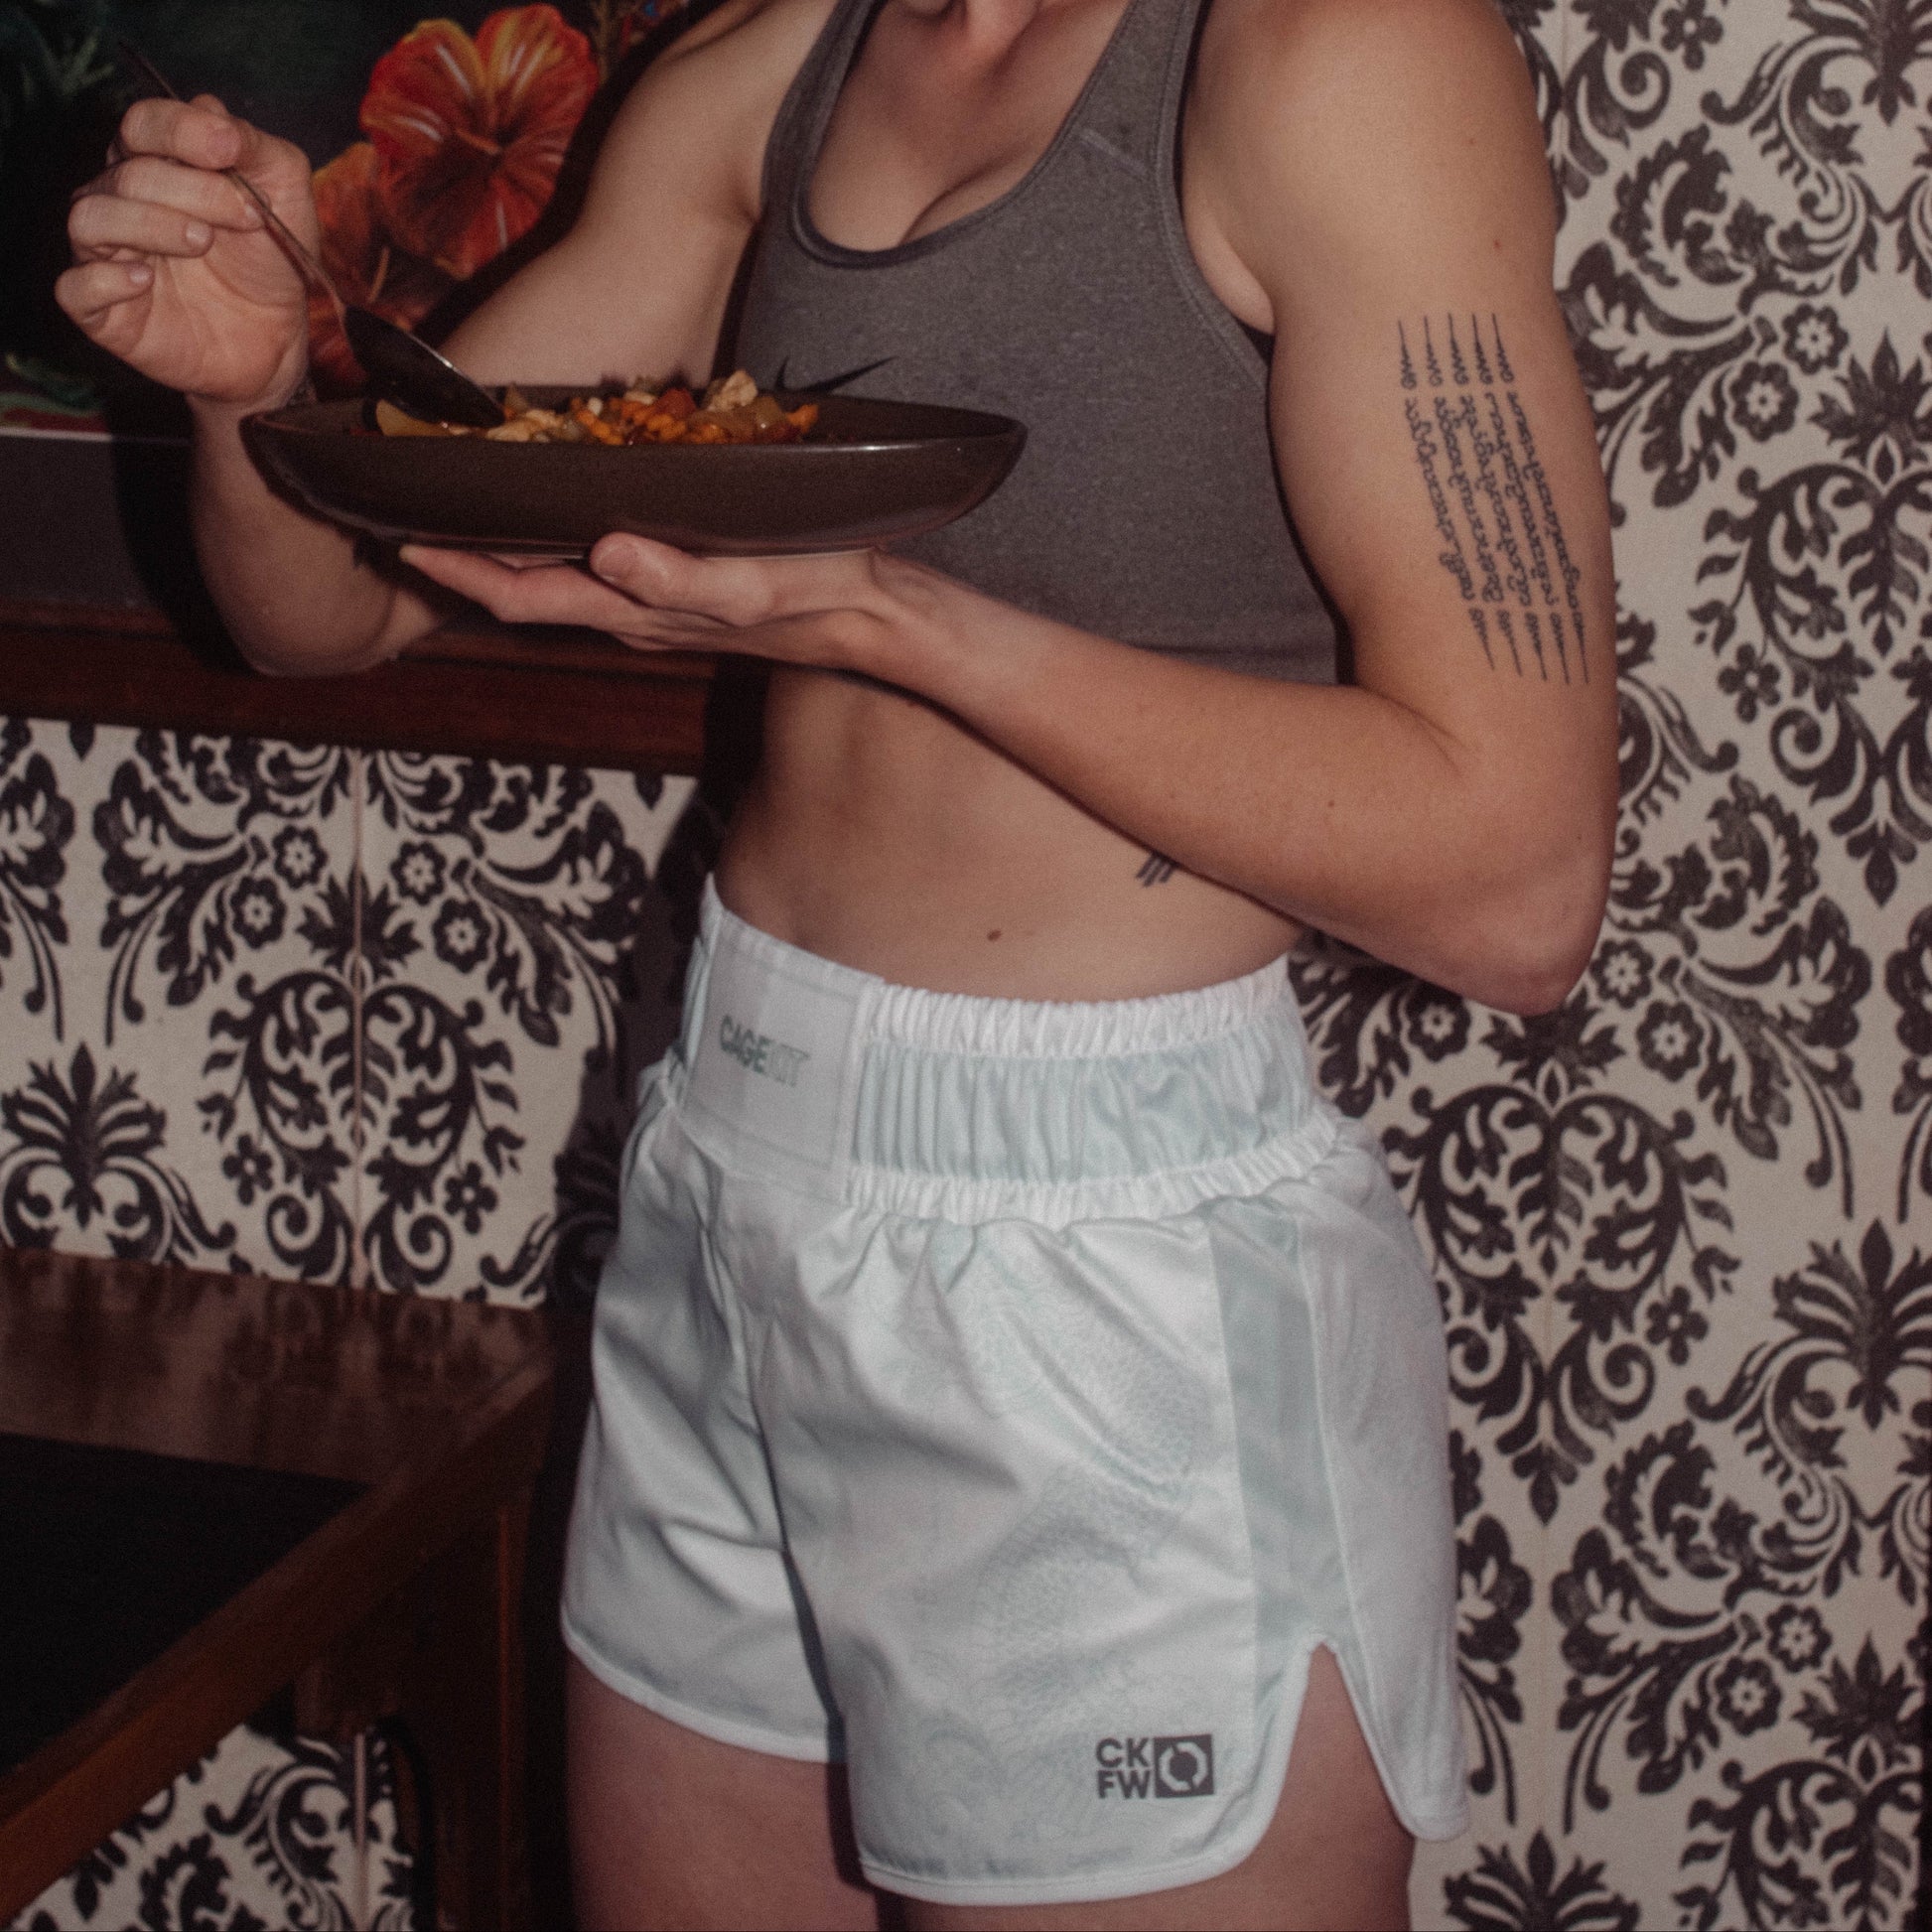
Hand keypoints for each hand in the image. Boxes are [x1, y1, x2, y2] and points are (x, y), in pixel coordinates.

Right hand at [57, 96, 316, 408]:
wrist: (277, 341)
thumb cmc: (269, 261)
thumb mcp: (284, 195)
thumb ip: (257, 148)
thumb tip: (213, 115)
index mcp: (156, 163)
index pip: (143, 124)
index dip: (182, 131)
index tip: (230, 152)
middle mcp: (120, 201)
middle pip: (129, 173)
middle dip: (194, 189)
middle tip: (246, 216)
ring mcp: (105, 255)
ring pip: (92, 218)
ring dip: (151, 225)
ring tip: (202, 242)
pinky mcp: (103, 311)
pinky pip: (75, 287)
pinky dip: (105, 279)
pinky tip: (145, 280)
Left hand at [398, 535, 955, 674]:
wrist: (873, 615)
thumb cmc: (817, 594)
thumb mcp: (753, 587)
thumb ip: (681, 580)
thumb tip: (606, 554)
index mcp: (635, 607)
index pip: (523, 595)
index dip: (457, 574)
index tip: (397, 539)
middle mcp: (630, 606)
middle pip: (523, 588)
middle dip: (459, 560)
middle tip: (397, 513)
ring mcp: (650, 597)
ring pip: (554, 576)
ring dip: (500, 550)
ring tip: (449, 506)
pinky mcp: (674, 580)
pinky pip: (592, 561)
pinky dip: (551, 538)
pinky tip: (544, 508)